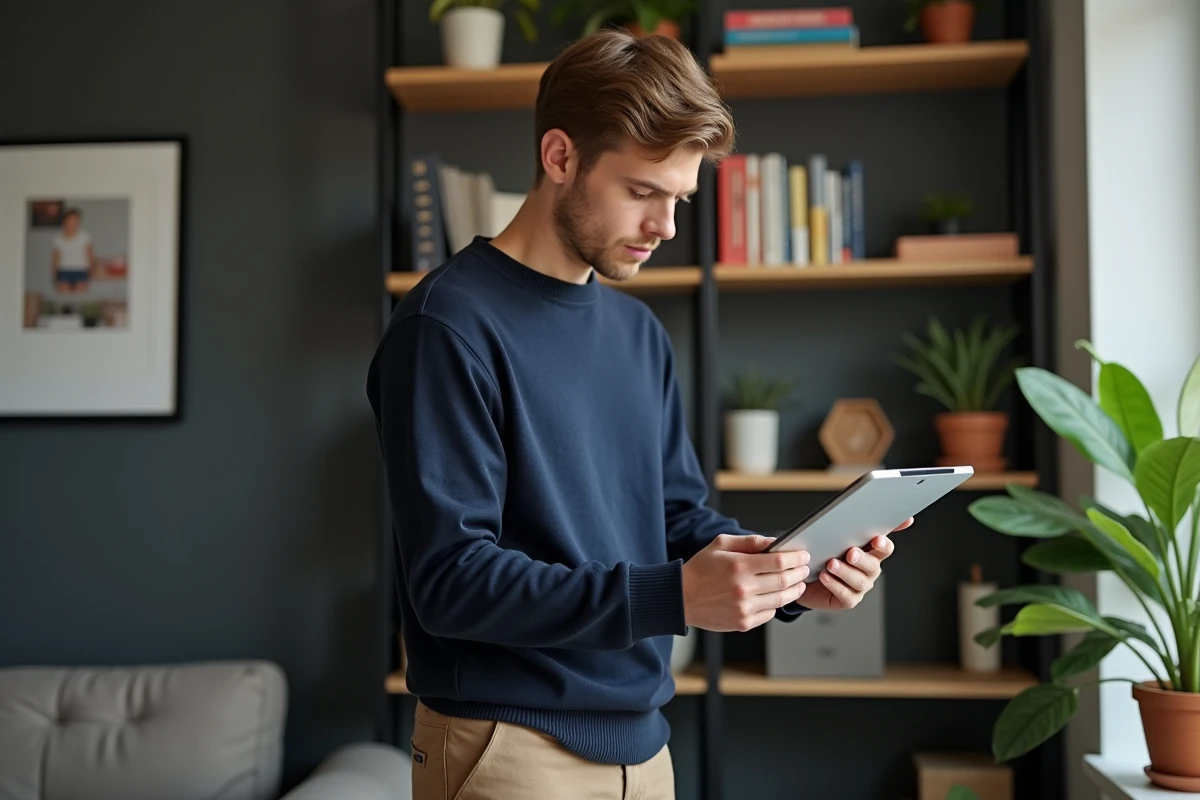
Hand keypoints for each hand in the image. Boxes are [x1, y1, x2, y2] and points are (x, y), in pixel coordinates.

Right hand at [682, 534, 810, 631]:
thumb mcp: (720, 544)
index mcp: (739, 566)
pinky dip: (776, 604)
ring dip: (795, 590)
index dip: (796, 558)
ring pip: (781, 599)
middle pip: (785, 581)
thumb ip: (749, 542)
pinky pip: (770, 613)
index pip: (779, 562)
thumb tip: (773, 542)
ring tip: (798, 584)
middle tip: (804, 568)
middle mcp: (743, 589)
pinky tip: (776, 596)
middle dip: (800, 573)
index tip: (803, 555)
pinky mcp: (743, 623)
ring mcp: (744, 608)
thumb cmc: (700, 570)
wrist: (681, 598)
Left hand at [796, 517, 912, 611]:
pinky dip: (835, 585)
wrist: (806, 579)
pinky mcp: (849, 600)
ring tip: (831, 564)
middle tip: (850, 553)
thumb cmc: (822, 555)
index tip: (878, 538)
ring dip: (845, 572)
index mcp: (869, 552)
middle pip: (873, 565)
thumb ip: (845, 526)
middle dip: (862, 559)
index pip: (885, 547)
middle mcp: (868, 570)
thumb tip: (853, 510)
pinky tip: (825, 576)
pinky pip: (846, 595)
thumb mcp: (831, 538)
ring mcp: (860, 586)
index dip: (884, 543)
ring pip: (859, 581)